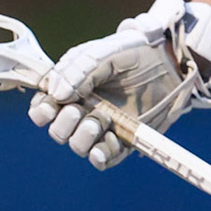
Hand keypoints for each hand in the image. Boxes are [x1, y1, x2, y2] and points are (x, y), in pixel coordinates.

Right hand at [28, 0, 210, 168]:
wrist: (170, 61)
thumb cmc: (133, 52)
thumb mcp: (102, 53)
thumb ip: (77, 70)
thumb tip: (55, 94)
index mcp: (70, 89)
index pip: (42, 108)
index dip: (41, 111)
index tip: (51, 105)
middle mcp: (83, 111)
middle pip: (57, 131)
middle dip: (63, 123)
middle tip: (81, 109)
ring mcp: (103, 127)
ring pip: (78, 146)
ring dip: (82, 137)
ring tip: (100, 120)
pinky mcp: (124, 140)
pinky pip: (104, 158)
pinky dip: (100, 156)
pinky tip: (105, 144)